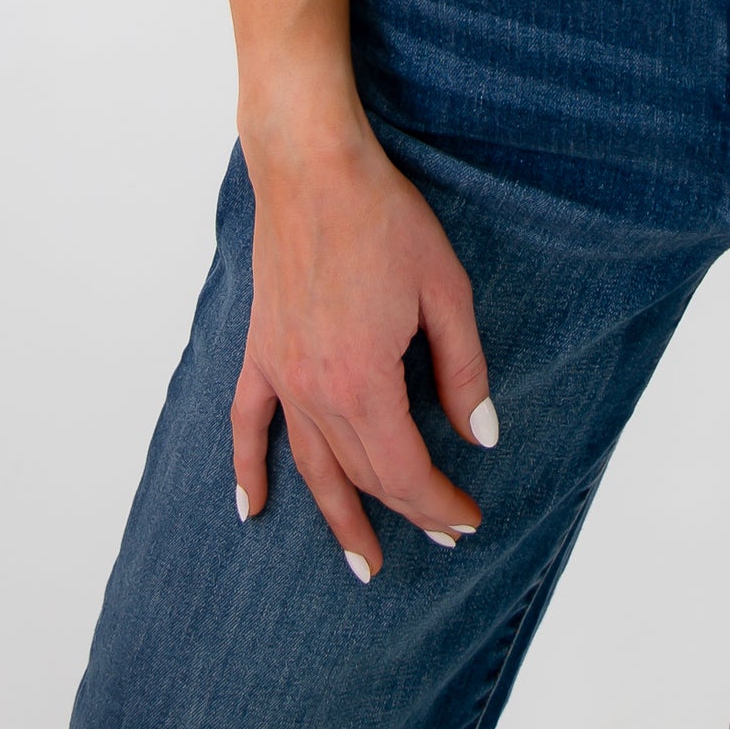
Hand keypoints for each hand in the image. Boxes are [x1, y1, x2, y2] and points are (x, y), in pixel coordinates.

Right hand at [231, 110, 496, 577]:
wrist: (313, 166)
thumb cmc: (383, 217)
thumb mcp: (445, 291)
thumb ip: (463, 370)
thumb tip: (481, 434)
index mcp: (364, 381)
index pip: (404, 471)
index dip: (438, 504)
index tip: (468, 521)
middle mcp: (314, 390)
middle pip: (363, 473)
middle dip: (406, 509)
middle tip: (442, 533)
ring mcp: (281, 372)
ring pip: (312, 465)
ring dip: (338, 517)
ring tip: (362, 562)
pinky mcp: (261, 349)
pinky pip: (248, 424)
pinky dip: (248, 470)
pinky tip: (253, 509)